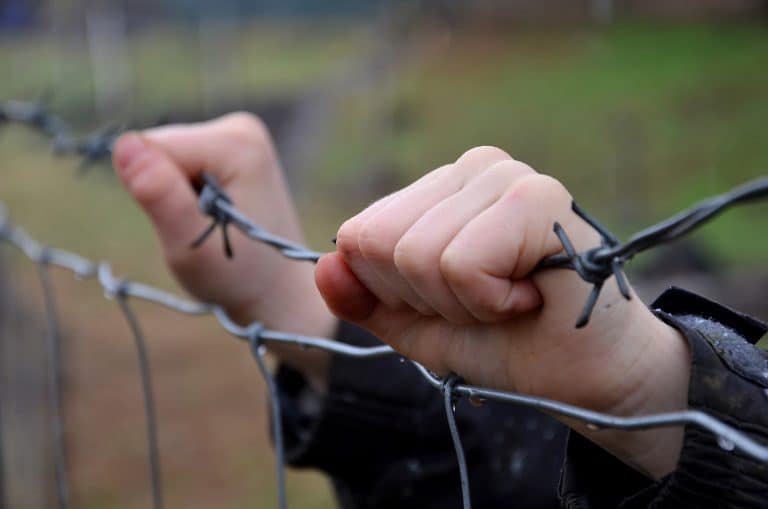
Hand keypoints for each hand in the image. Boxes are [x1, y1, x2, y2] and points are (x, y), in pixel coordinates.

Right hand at [113, 113, 334, 383]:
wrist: (278, 291)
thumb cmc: (237, 278)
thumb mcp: (191, 247)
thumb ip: (159, 194)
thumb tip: (124, 143)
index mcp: (235, 142)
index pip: (152, 149)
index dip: (155, 195)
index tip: (189, 226)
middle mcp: (239, 128)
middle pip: (159, 149)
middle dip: (166, 194)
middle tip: (201, 231)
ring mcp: (237, 134)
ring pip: (164, 158)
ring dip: (175, 197)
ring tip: (210, 227)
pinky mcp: (230, 147)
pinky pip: (178, 165)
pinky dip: (185, 195)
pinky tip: (213, 217)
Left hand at [315, 146, 690, 477]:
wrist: (585, 377)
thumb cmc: (506, 343)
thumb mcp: (417, 325)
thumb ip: (365, 297)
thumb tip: (323, 265)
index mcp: (441, 187)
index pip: (357, 235)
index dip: (394, 291)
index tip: (454, 302)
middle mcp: (472, 167)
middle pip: (378, 242)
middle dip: (423, 299)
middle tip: (483, 304)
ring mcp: (505, 176)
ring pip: (415, 254)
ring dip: (459, 305)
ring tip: (510, 301)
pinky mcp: (537, 198)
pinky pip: (458, 263)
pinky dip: (487, 303)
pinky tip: (530, 298)